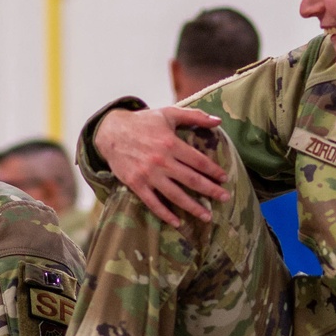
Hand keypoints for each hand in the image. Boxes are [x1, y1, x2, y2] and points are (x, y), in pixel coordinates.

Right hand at [95, 106, 229, 226]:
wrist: (110, 132)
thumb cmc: (143, 122)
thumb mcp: (168, 113)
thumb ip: (194, 116)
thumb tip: (218, 121)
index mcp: (170, 143)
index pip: (198, 160)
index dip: (213, 170)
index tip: (224, 178)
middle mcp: (161, 161)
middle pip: (191, 179)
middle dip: (210, 190)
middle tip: (225, 198)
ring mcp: (148, 174)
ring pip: (175, 195)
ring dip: (193, 207)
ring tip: (207, 216)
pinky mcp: (136, 184)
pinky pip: (153, 202)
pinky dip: (165, 214)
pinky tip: (177, 222)